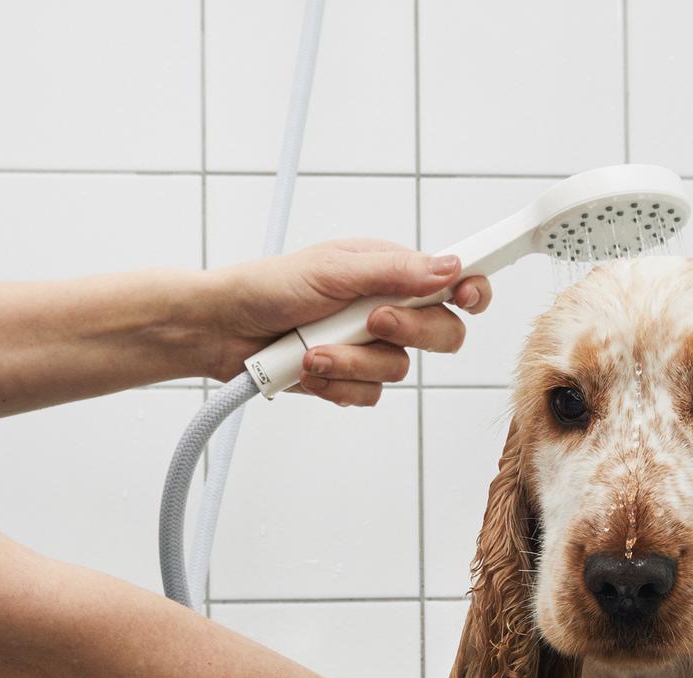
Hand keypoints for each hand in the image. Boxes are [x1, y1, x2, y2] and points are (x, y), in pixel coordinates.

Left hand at [199, 240, 492, 404]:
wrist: (221, 330)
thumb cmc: (267, 287)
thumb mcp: (332, 270)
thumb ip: (394, 271)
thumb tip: (448, 268)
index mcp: (390, 272)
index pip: (452, 281)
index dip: (471, 290)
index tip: (467, 296)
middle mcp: (388, 309)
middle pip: (442, 332)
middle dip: (408, 331)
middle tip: (372, 320)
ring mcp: (371, 347)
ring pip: (399, 370)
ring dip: (352, 362)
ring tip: (314, 349)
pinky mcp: (352, 378)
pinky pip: (370, 395)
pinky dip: (337, 383)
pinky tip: (310, 368)